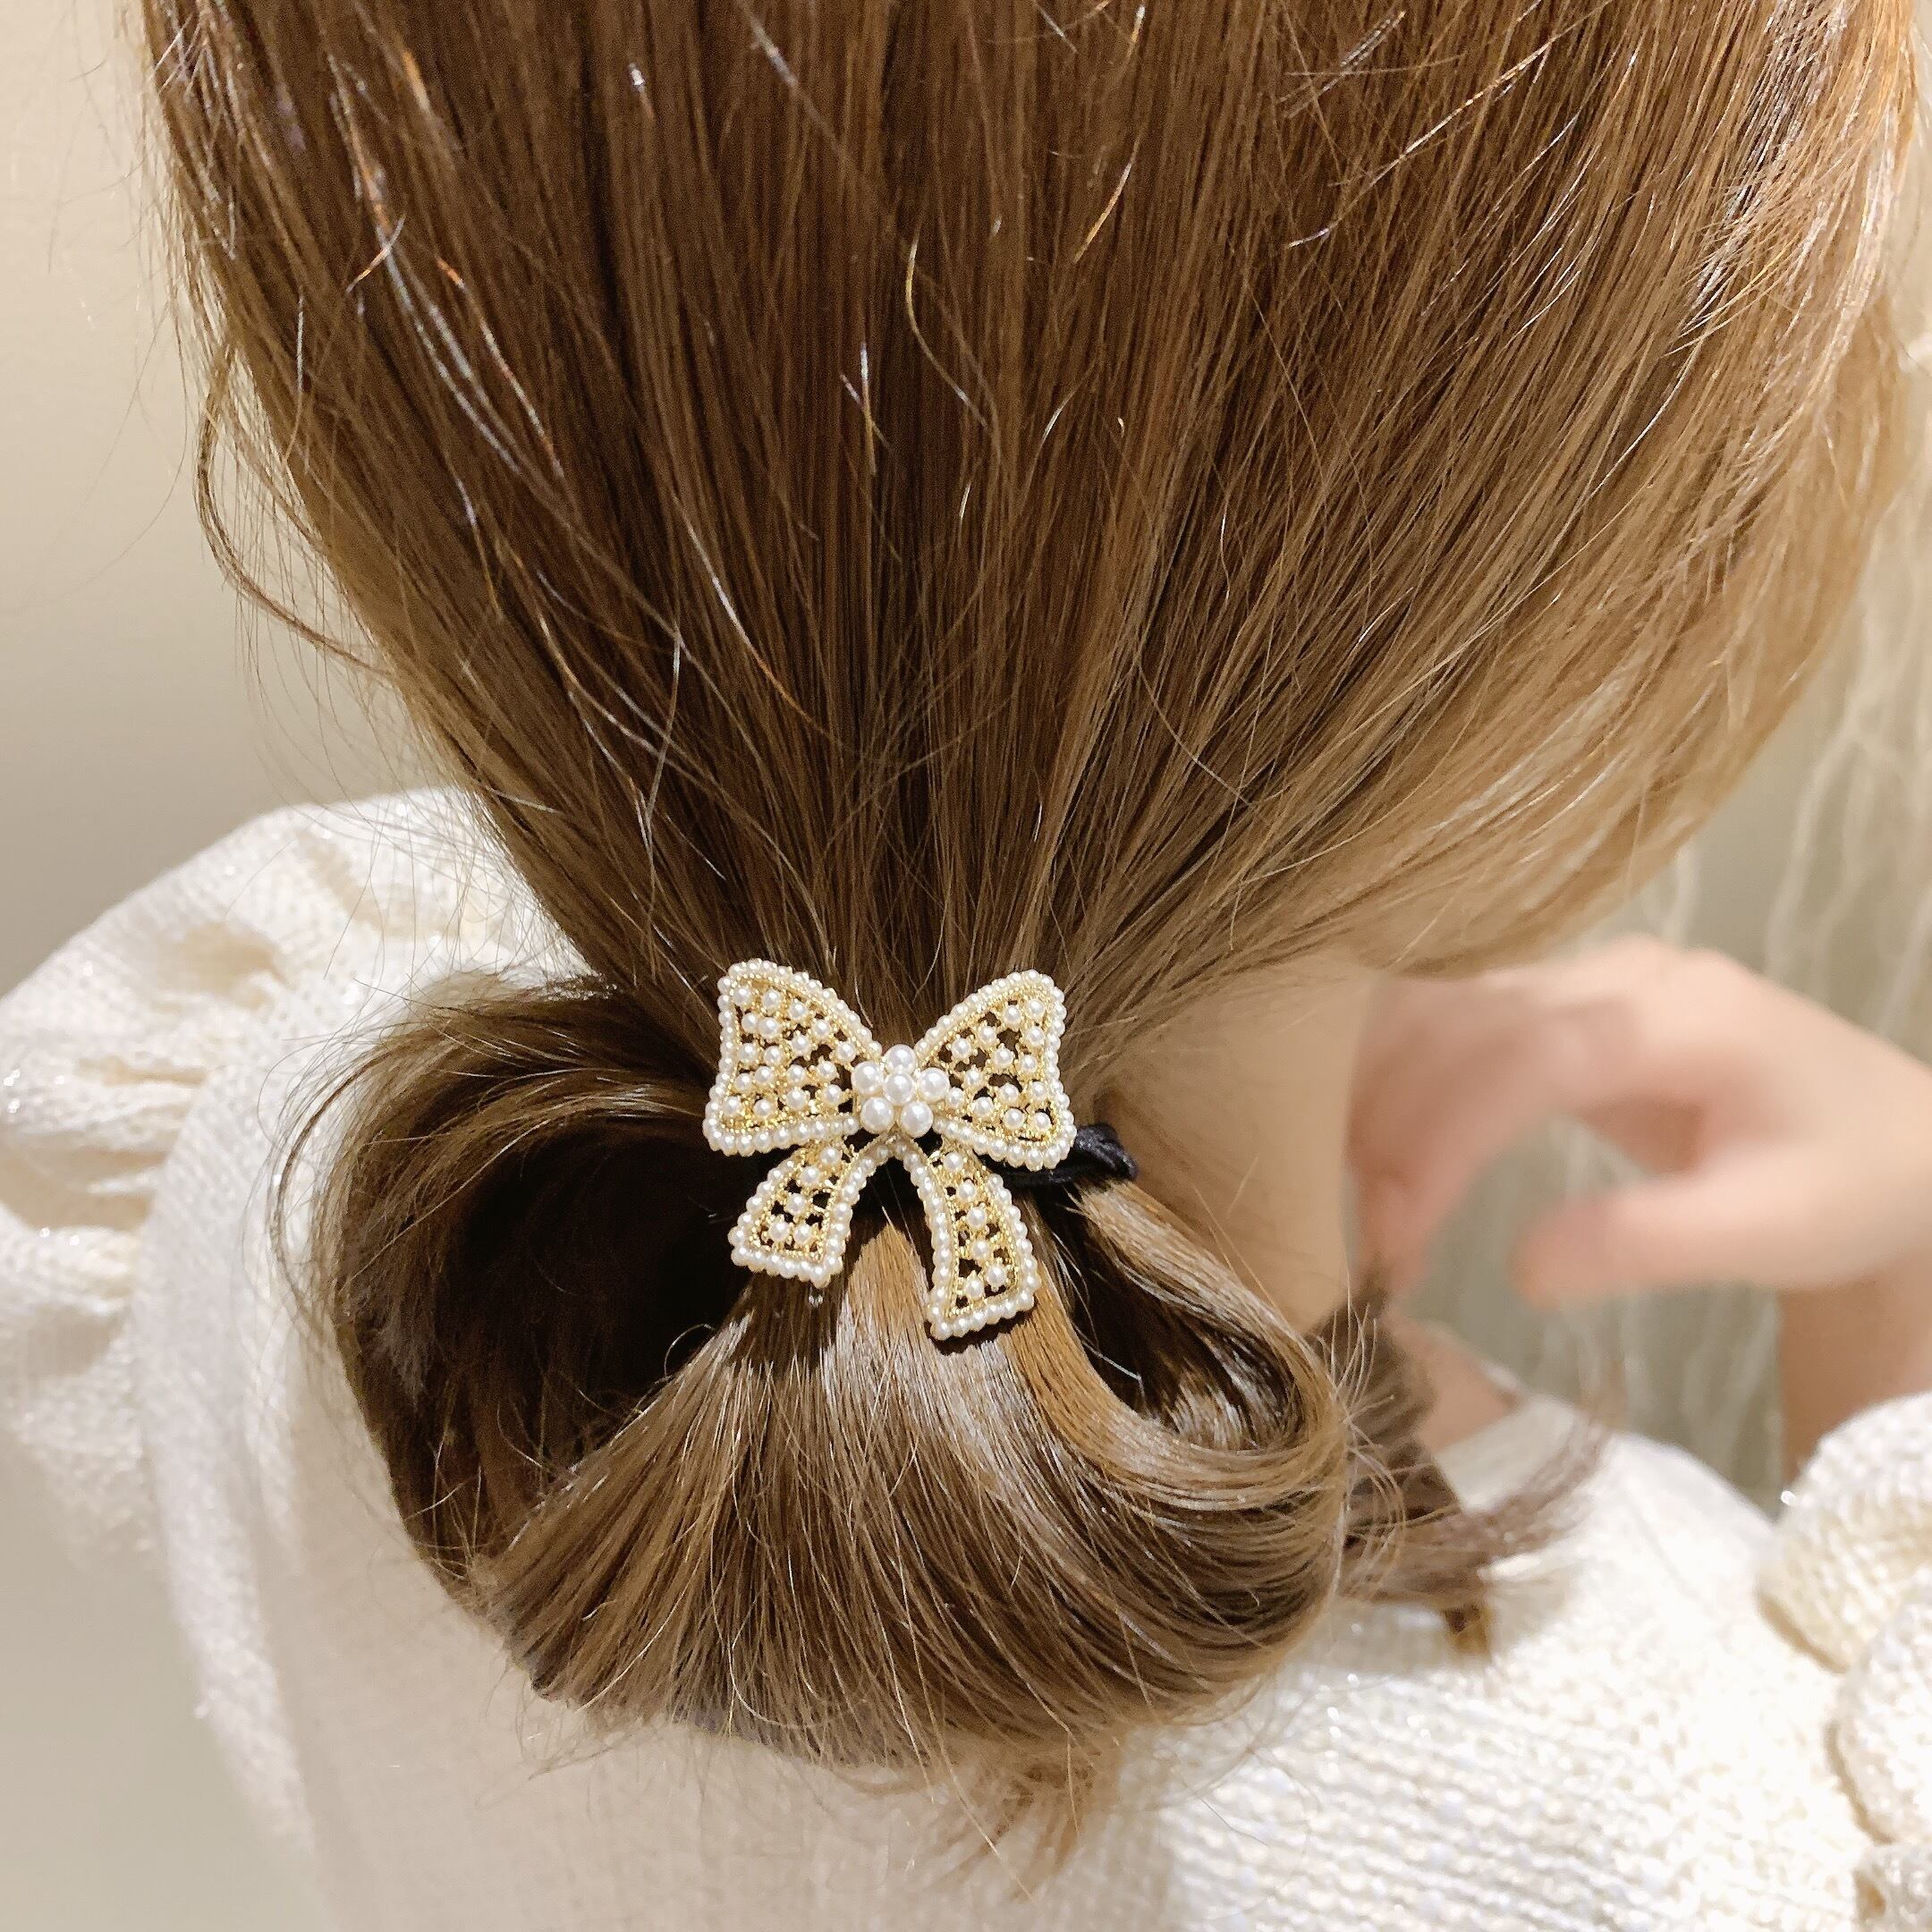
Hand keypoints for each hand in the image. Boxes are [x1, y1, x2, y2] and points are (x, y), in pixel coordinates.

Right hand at [1349, 938, 1931, 1306]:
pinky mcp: (1553, 1006)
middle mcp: (1616, 973)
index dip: (1447, 1134)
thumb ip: (1648, 1243)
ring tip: (1354, 1199)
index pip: (1530, 1054)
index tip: (1400, 1227)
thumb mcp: (1772, 1231)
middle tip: (1365, 1236)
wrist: (1890, 1136)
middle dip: (1394, 1124)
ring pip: (1437, 1010)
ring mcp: (1580, 979)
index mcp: (1680, 1014)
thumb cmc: (1847, 1183)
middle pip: (1463, 1019)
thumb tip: (1519, 1268)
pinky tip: (1367, 1150)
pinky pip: (1448, 1025)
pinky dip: (1395, 1083)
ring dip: (1377, 1096)